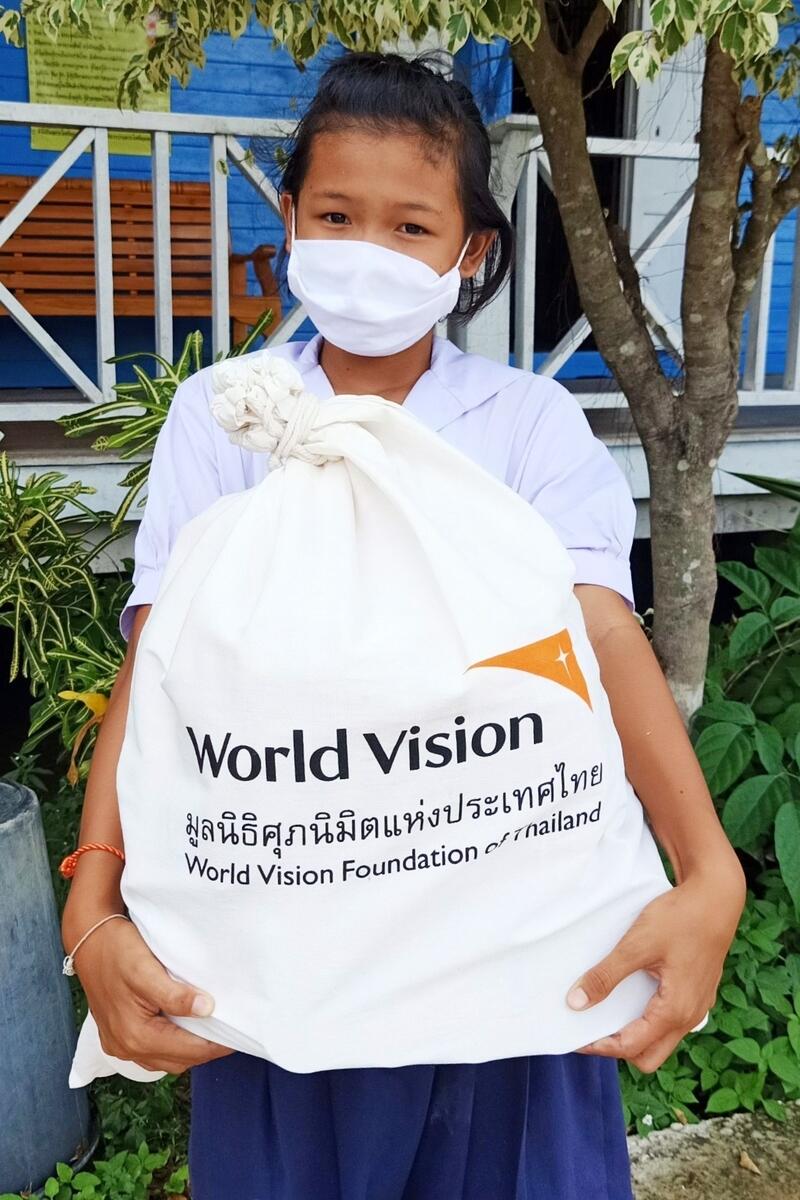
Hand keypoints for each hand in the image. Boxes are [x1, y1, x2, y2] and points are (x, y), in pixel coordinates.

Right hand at [70, 915, 234, 1073]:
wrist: (88, 939)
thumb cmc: (117, 950)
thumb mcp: (146, 969)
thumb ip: (175, 995)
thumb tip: (206, 1009)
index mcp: (135, 1035)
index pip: (188, 1050)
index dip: (216, 1046)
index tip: (239, 1036)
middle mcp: (125, 1047)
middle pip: (178, 1060)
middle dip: (205, 1050)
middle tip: (230, 1033)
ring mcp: (118, 1044)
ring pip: (164, 1060)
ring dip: (188, 1050)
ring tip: (211, 1031)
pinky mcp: (116, 1036)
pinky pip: (150, 1052)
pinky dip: (170, 1046)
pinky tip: (183, 1028)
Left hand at [565, 865, 745, 1072]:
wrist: (717, 897)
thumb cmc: (680, 919)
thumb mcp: (637, 945)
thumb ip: (606, 976)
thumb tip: (576, 1003)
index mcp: (675, 1011)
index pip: (631, 1047)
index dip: (599, 1047)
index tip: (575, 1038)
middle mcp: (690, 1017)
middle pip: (649, 1055)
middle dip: (618, 1049)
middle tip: (591, 1029)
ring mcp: (697, 1006)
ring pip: (661, 1039)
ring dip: (634, 1034)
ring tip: (606, 1012)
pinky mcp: (697, 992)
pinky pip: (671, 1020)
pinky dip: (648, 1018)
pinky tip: (631, 995)